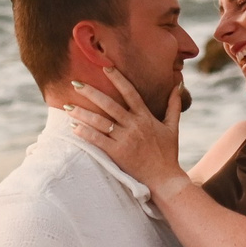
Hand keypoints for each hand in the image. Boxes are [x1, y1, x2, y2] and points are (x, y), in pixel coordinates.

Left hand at [67, 67, 187, 193]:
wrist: (165, 179)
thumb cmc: (168, 153)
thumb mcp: (173, 127)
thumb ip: (174, 105)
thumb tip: (178, 85)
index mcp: (146, 117)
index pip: (130, 92)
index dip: (118, 79)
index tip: (105, 67)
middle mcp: (134, 125)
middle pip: (109, 104)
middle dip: (91, 92)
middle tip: (75, 83)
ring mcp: (125, 139)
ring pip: (100, 122)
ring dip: (82, 113)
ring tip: (67, 107)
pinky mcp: (117, 153)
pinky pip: (97, 140)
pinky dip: (85, 133)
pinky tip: (73, 127)